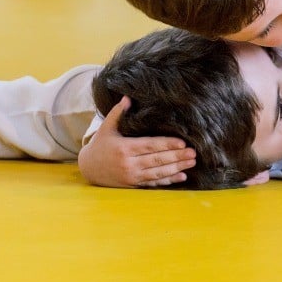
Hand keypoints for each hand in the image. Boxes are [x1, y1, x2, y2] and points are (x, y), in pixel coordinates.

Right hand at [78, 96, 196, 187]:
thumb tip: (128, 97)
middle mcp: (128, 163)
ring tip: (192, 162)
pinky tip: (182, 177)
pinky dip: (168, 181)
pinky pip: (153, 183)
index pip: (150, 145)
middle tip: (193, 152)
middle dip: (177, 156)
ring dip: (177, 168)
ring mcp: (132, 176)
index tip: (182, 142)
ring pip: (158, 173)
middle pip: (157, 160)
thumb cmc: (100, 144)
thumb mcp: (107, 127)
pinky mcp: (133, 184)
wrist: (88, 168)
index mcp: (124, 148)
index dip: (167, 144)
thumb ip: (118, 112)